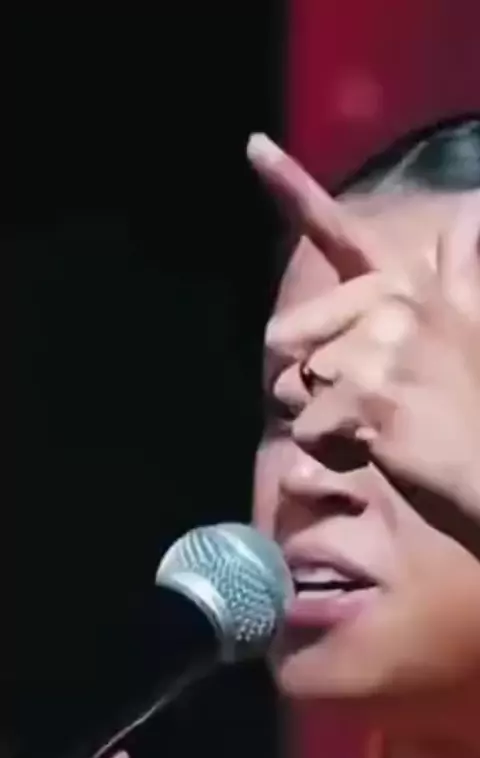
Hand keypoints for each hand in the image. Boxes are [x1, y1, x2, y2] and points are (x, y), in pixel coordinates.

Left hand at [248, 135, 479, 545]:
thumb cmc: (475, 404)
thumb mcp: (470, 324)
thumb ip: (460, 267)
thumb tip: (474, 205)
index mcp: (404, 287)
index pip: (338, 232)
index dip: (289, 185)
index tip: (252, 146)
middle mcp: (388, 305)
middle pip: (287, 335)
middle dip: (309, 378)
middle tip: (367, 401)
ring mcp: (377, 349)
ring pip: (292, 386)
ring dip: (322, 418)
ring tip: (379, 426)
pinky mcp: (366, 398)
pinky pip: (306, 429)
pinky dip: (329, 450)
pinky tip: (376, 450)